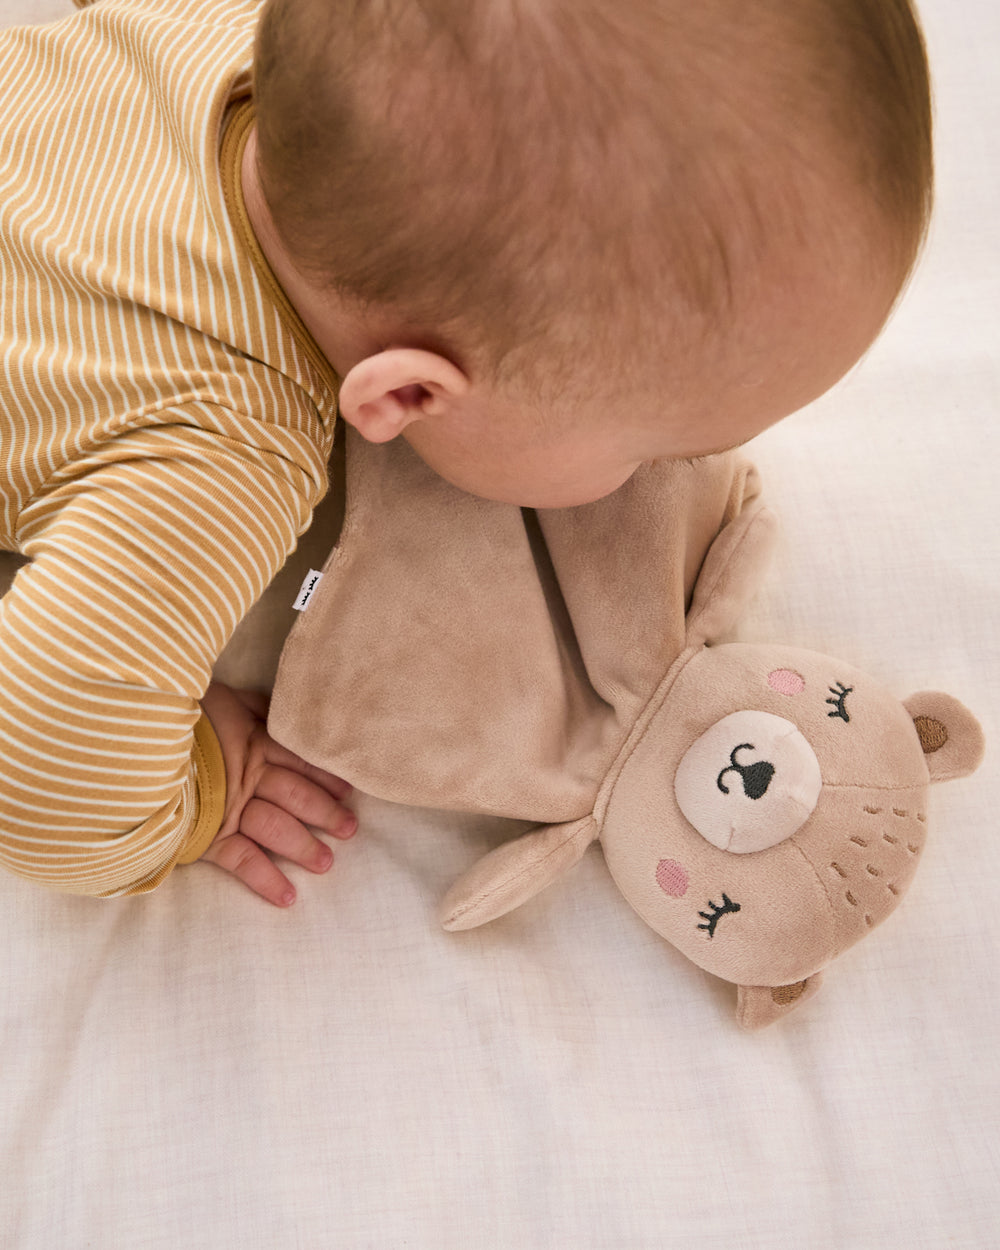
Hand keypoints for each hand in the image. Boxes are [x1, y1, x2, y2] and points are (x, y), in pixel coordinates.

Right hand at [198, 681, 355, 906]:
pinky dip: (267, 880)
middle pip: (297, 796)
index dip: (326, 776)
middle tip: (350, 829)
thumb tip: (278, 707)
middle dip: (326, 814)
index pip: (300, 761)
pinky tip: (288, 898)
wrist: (133, 742)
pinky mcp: (209, 836)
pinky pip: (244, 862)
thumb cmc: (176, 717)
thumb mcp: (219, 698)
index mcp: (254, 743)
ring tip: (326, 864)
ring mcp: (231, 809)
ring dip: (304, 847)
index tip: (349, 790)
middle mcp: (249, 778)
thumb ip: (250, 706)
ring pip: (278, 829)